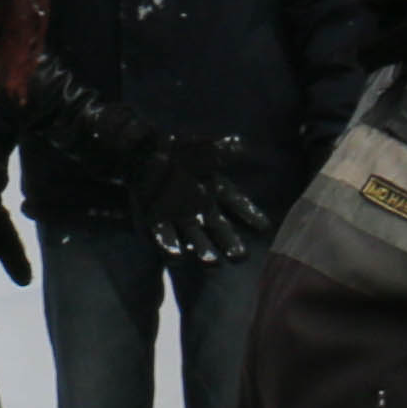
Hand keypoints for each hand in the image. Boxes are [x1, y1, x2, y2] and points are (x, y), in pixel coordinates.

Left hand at [136, 132, 277, 263]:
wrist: (142, 152)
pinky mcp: (158, 223)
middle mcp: (203, 209)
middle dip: (230, 244)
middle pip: (220, 230)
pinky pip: (166, 237)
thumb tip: (240, 143)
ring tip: (212, 264)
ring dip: (203, 252)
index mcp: (216, 190)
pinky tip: (177, 257)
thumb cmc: (177, 151)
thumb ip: (218, 149)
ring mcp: (181, 218)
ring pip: (196, 239)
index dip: (250, 215)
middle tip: (239, 256)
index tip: (264, 227)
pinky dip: (171, 247)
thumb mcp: (199, 148)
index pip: (238, 204)